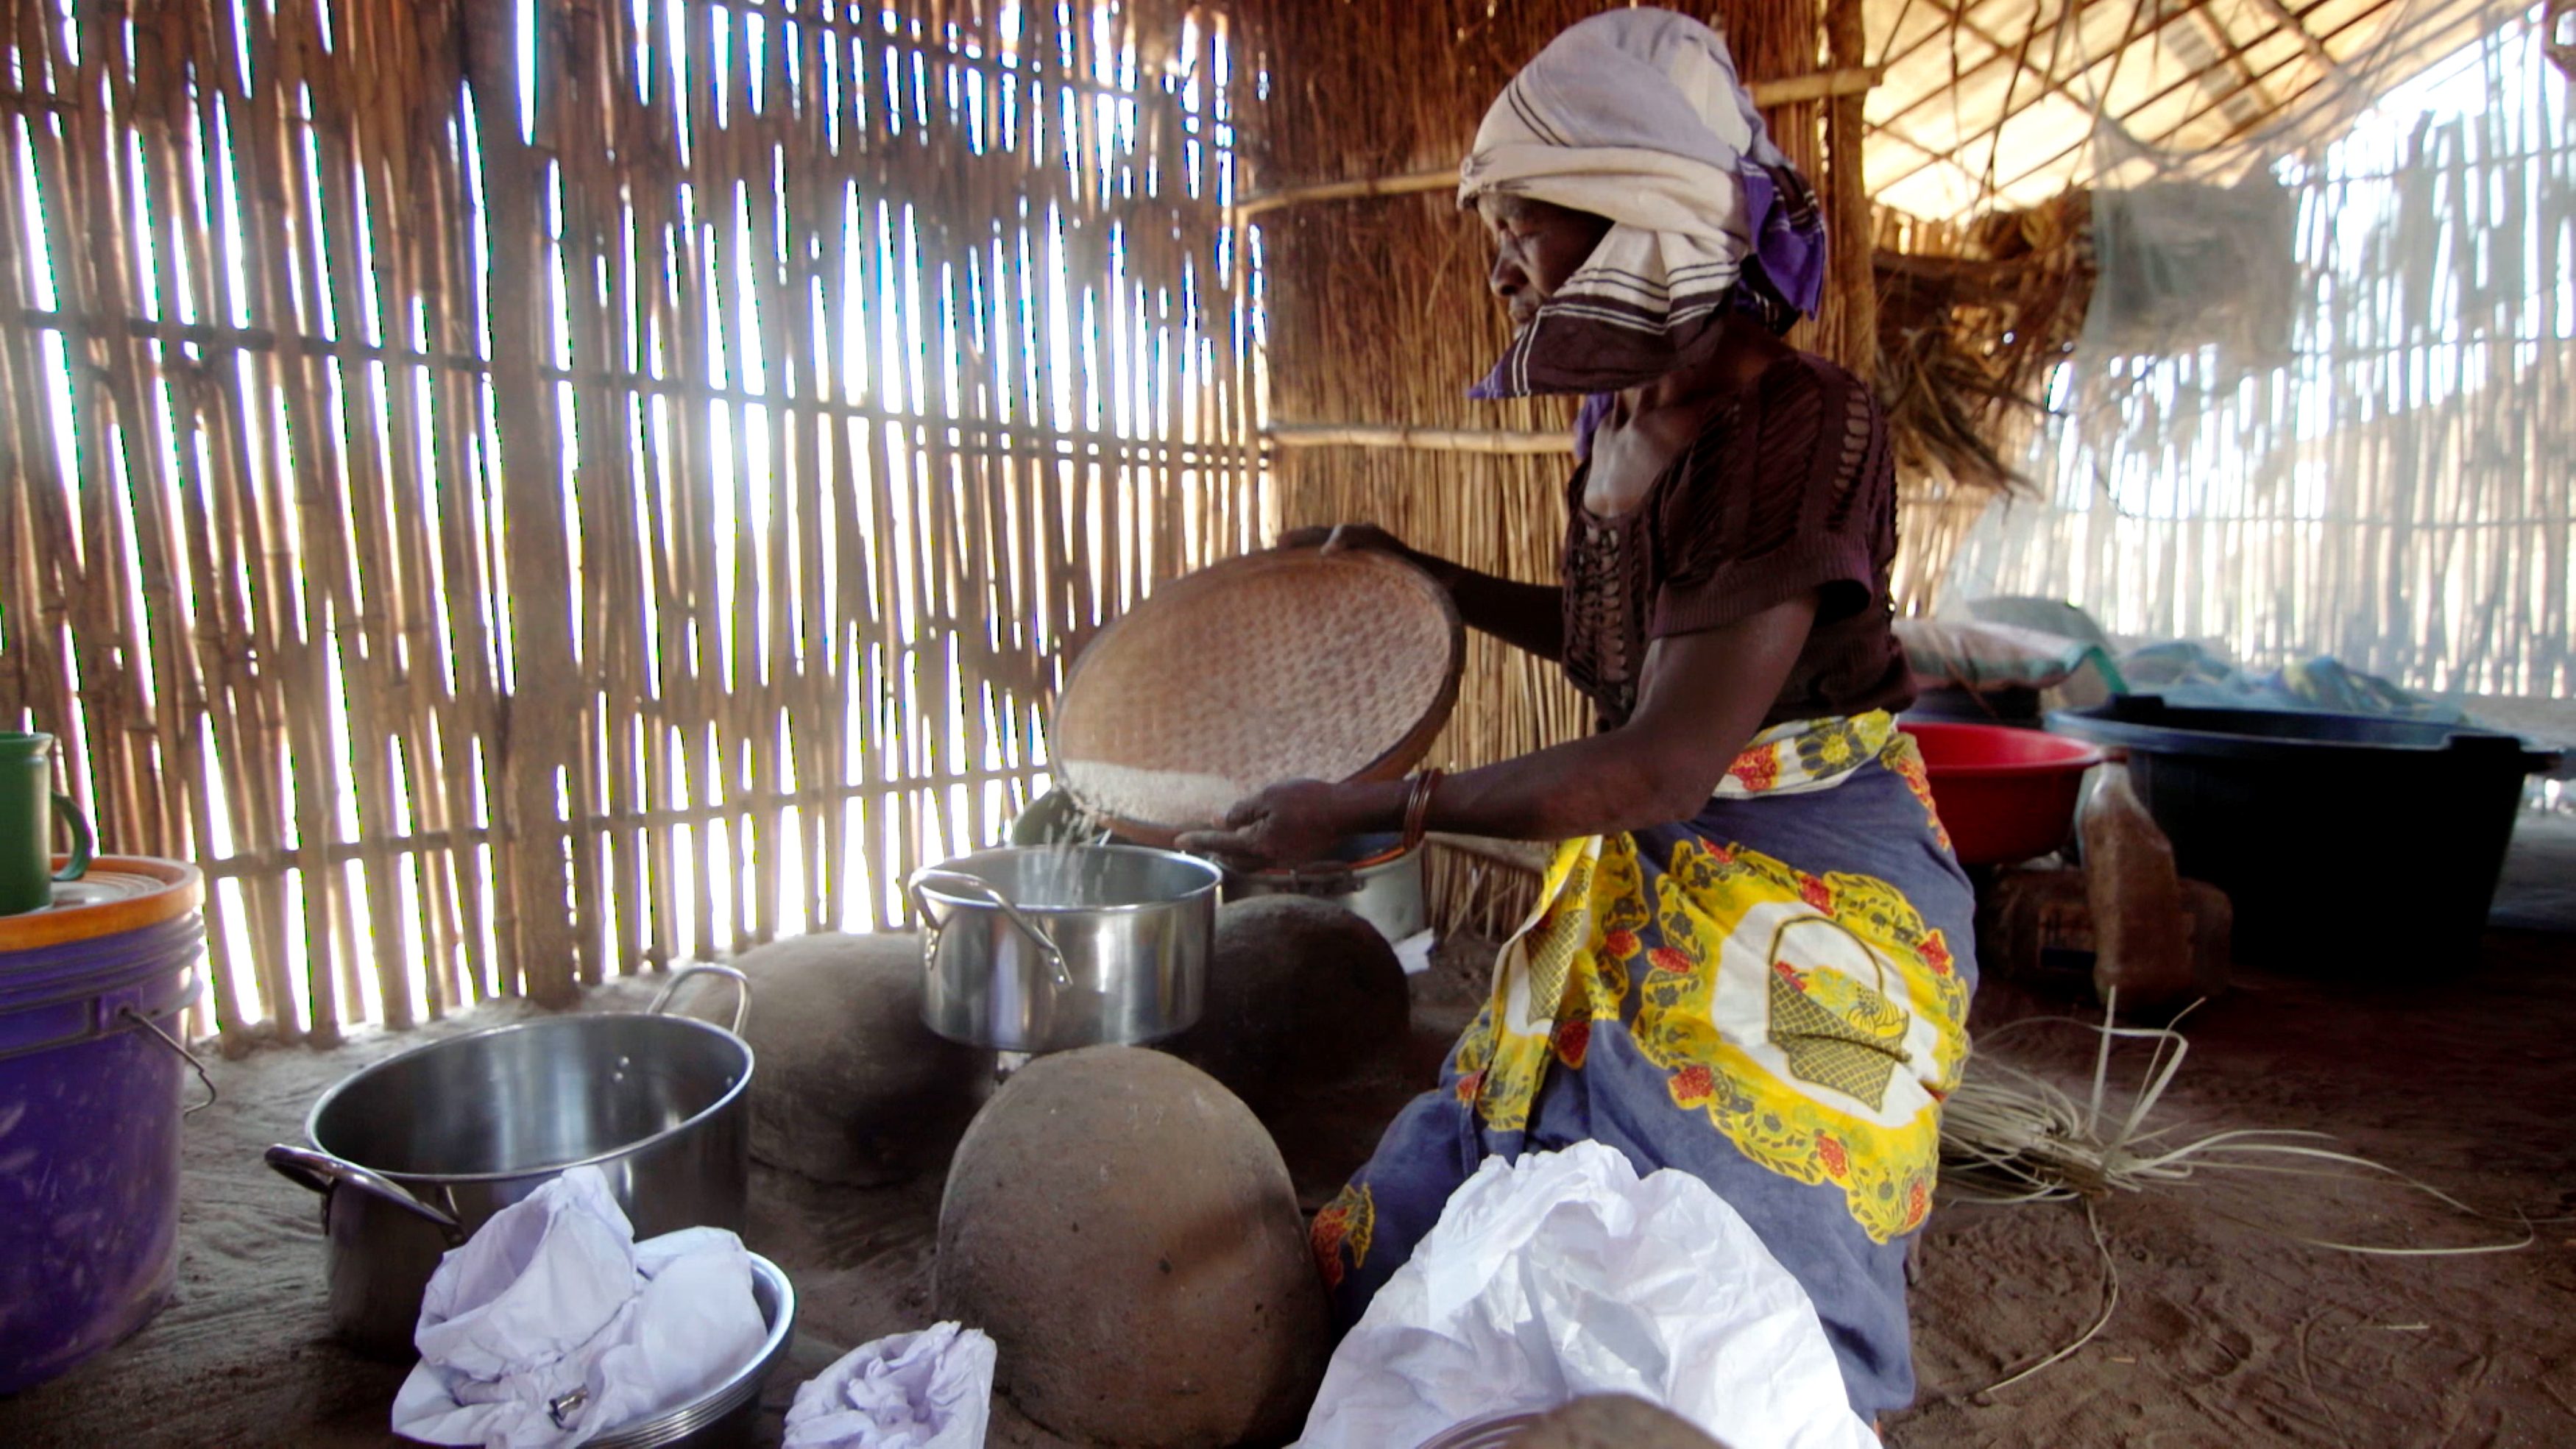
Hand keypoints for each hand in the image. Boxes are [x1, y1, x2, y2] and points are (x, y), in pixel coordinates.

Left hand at [1176, 779, 1354, 869]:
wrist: (1345, 813)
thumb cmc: (1308, 800)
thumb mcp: (1269, 797)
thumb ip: (1243, 811)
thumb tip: (1222, 820)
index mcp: (1259, 844)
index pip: (1220, 842)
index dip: (1199, 839)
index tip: (1179, 839)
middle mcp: (1269, 859)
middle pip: (1233, 860)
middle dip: (1215, 851)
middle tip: (1201, 843)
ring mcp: (1284, 861)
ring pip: (1250, 862)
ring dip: (1233, 854)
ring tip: (1222, 844)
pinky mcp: (1296, 857)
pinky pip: (1266, 857)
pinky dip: (1253, 851)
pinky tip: (1254, 839)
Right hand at [1276, 523, 1457, 587]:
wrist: (1425, 576)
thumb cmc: (1431, 585)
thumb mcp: (1440, 585)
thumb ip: (1447, 583)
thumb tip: (1458, 580)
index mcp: (1383, 543)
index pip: (1357, 534)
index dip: (1342, 540)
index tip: (1328, 554)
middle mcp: (1363, 539)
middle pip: (1331, 532)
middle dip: (1308, 537)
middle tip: (1283, 542)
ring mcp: (1350, 547)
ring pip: (1318, 540)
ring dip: (1297, 544)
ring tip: (1272, 550)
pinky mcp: (1341, 560)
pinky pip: (1316, 553)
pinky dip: (1299, 556)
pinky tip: (1278, 567)